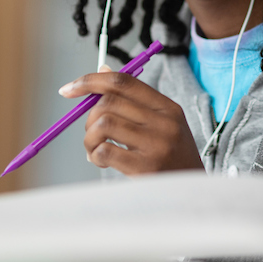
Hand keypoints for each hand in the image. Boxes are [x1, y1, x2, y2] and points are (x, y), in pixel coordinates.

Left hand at [59, 66, 203, 174]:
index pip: (124, 82)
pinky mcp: (145, 168)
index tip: (69, 89)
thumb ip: (135, 100)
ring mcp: (156, 145)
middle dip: (89, 117)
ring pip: (103, 124)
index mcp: (168, 107)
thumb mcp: (162, 124)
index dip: (91, 81)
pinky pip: (104, 151)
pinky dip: (94, 156)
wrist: (192, 192)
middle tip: (91, 133)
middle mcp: (164, 123)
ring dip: (89, 138)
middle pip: (109, 102)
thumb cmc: (172, 157)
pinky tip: (101, 162)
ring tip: (94, 150)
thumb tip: (103, 69)